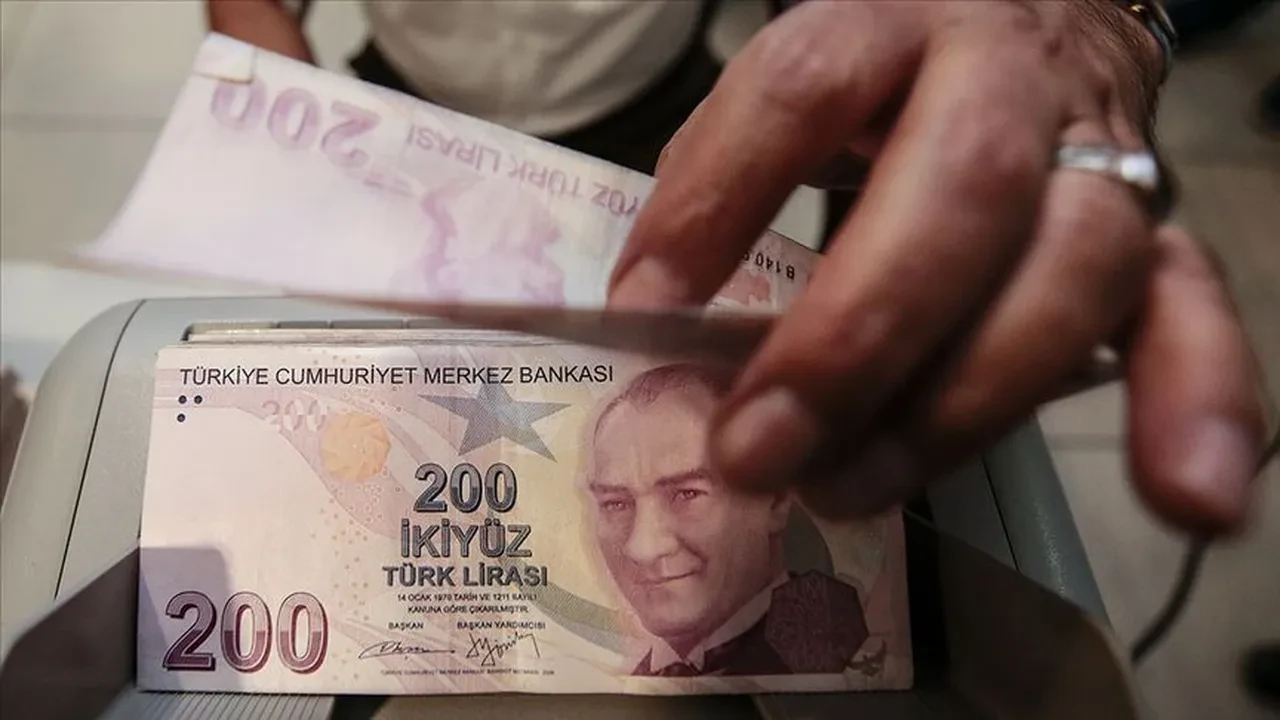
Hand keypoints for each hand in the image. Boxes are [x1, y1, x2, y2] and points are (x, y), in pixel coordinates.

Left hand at [607, 1, 1269, 535]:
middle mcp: (1007, 75)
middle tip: (754, 450)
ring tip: (849, 491)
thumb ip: (736, 184)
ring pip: (1068, 271)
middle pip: (957, 191)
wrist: (1032, 20)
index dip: (718, 200)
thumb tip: (664, 326)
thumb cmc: (887, 81)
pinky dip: (1192, 404)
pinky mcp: (1151, 229)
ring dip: (961, 405)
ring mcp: (1094, 155)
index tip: (644, 308)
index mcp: (890, 17)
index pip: (803, 90)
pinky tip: (1188, 497)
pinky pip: (1189, 311)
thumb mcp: (803, 94)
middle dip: (854, 340)